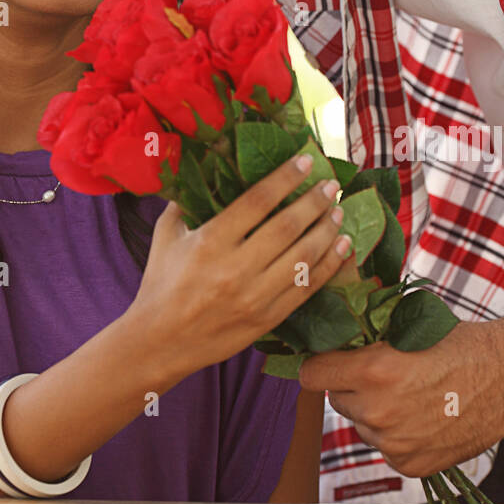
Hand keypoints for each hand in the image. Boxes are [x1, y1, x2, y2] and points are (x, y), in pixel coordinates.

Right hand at [130, 154, 354, 378]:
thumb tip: (203, 167)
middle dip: (315, 202)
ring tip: (339, 211)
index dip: (286, 178)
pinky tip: (343, 247)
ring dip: (327, 231)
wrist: (159, 342)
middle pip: (288, 227)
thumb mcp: (166, 235)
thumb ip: (185, 202)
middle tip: (332, 185)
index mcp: (210, 241)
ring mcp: (255, 296)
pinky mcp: (268, 319)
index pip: (258, 201)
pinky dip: (330, 266)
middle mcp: (236, 268)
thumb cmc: (161, 283)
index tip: (306, 160)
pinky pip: (307, 289)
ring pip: (304, 258)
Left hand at [298, 313, 503, 476]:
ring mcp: (395, 443)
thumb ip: (366, 330)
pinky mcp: (411, 464)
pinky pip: (385, 446)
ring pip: (361, 424)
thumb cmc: (458, 341)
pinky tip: (422, 415)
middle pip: (336, 399)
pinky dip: (396, 434)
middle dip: (350, 385)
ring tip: (408, 393)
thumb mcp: (406, 323)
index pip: (311, 374)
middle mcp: (378, 411)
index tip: (329, 360)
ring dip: (373, 411)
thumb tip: (331, 320)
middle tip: (379, 373)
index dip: (319, 364)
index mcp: (372, 371)